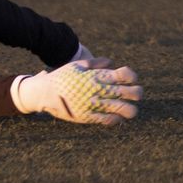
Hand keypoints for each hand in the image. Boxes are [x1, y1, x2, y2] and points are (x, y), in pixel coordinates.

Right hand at [10, 59, 141, 124]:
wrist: (45, 93)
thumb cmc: (62, 77)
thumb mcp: (78, 65)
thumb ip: (96, 63)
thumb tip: (111, 63)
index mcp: (98, 76)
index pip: (125, 74)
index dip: (132, 76)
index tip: (131, 79)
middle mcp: (100, 90)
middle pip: (129, 92)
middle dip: (137, 93)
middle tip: (136, 94)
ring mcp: (95, 104)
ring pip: (123, 109)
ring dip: (131, 110)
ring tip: (130, 110)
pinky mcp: (89, 117)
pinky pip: (109, 120)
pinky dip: (117, 119)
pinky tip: (117, 117)